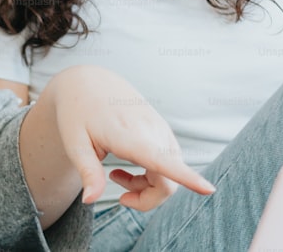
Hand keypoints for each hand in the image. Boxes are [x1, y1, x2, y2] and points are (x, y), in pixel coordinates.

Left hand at [47, 65, 214, 209]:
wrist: (88, 82)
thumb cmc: (77, 112)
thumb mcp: (74, 142)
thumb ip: (86, 172)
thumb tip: (90, 201)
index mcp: (129, 135)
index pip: (162, 160)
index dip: (187, 177)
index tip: (209, 189)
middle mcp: (152, 131)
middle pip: (167, 183)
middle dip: (147, 200)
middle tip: (119, 197)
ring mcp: (160, 130)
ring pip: (170, 175)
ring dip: (146, 187)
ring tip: (115, 175)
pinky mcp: (162, 131)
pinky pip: (168, 164)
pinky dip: (151, 175)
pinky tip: (127, 166)